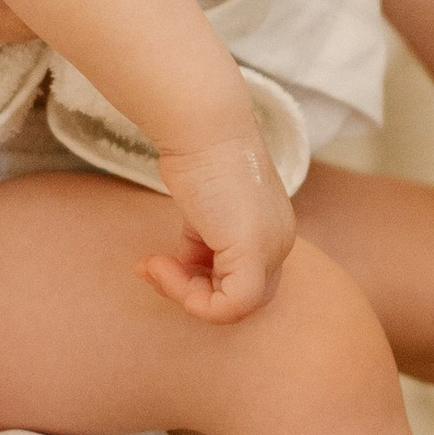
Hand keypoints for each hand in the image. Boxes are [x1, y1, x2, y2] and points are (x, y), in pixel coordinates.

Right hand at [147, 131, 296, 322]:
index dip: (199, 281)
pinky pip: (228, 307)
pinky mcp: (254, 253)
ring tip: (153, 265)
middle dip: (193, 293)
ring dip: (183, 293)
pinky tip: (158, 266)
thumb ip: (205, 240)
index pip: (244, 280)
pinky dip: (189, 298)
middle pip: (241, 299)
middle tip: (155, 269)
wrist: (203, 127)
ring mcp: (271, 248)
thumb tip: (188, 265)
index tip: (160, 260)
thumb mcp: (204, 208)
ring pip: (233, 307)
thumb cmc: (199, 156)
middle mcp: (280, 242)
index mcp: (274, 231)